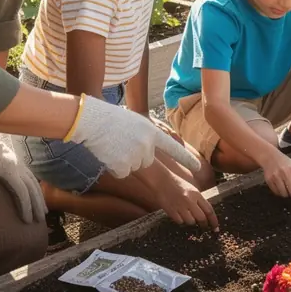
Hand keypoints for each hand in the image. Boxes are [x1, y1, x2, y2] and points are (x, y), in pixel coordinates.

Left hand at [0, 129, 46, 222]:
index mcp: (10, 170)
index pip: (22, 192)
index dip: (26, 207)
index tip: (27, 221)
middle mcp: (18, 167)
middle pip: (32, 188)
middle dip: (37, 205)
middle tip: (40, 220)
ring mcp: (18, 163)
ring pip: (33, 182)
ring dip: (39, 196)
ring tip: (43, 210)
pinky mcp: (15, 160)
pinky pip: (30, 176)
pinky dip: (35, 186)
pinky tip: (35, 191)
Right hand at [71, 95, 200, 178]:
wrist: (92, 120)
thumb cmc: (111, 118)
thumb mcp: (136, 122)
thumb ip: (147, 136)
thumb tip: (151, 148)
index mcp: (151, 132)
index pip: (173, 148)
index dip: (186, 158)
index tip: (198, 167)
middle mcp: (147, 146)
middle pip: (146, 161)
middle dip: (136, 156)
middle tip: (122, 142)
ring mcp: (135, 157)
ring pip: (133, 167)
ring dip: (124, 161)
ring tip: (114, 145)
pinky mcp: (122, 167)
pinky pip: (122, 172)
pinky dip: (114, 166)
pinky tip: (108, 153)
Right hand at [160, 174, 217, 229]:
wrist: (161, 180)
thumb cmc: (177, 184)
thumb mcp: (191, 189)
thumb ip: (198, 200)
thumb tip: (206, 214)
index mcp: (196, 194)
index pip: (209, 210)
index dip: (214, 221)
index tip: (216, 228)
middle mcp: (190, 201)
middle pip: (201, 218)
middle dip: (203, 225)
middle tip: (203, 227)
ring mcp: (180, 206)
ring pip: (191, 222)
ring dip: (191, 222)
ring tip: (187, 215)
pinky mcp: (171, 211)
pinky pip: (180, 222)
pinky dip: (181, 221)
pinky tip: (178, 214)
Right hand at [263, 152, 290, 204]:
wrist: (270, 157)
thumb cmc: (286, 164)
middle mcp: (285, 173)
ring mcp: (276, 177)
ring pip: (284, 193)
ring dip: (287, 195)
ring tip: (287, 191)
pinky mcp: (269, 180)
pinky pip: (276, 192)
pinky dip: (279, 193)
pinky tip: (280, 188)